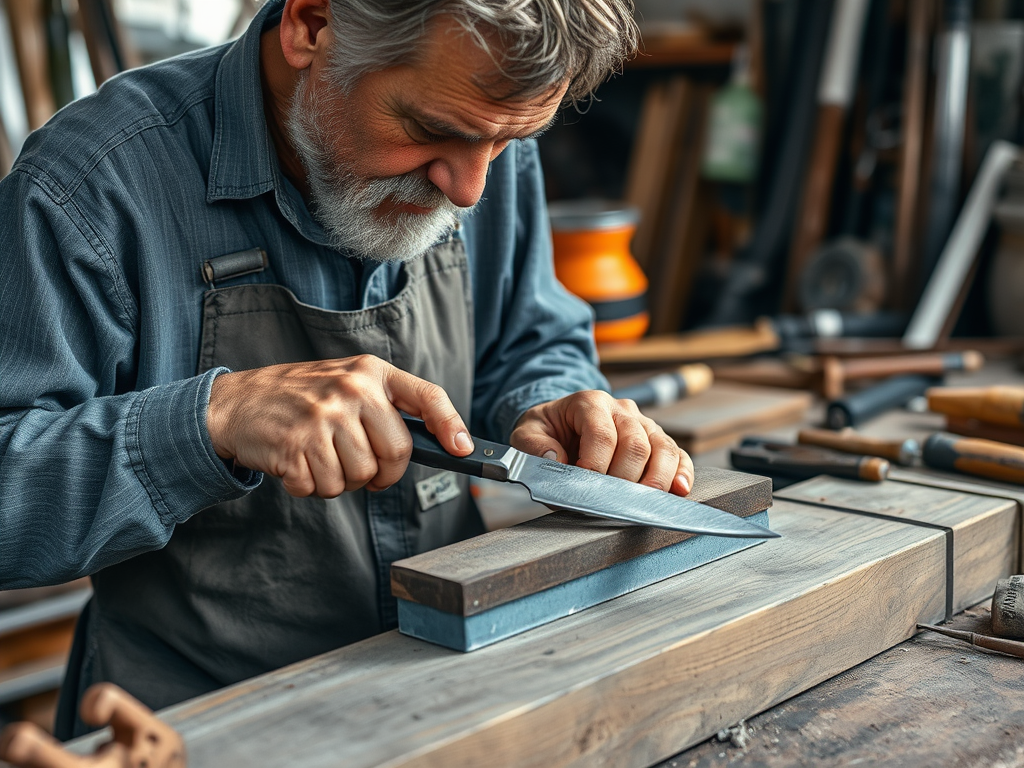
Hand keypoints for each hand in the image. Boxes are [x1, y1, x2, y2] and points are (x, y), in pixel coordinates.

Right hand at [206, 355, 472, 497]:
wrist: (237, 402)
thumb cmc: (302, 397)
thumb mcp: (347, 382)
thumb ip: (386, 406)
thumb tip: (437, 444)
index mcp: (370, 372)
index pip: (426, 396)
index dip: (451, 425)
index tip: (463, 450)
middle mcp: (350, 390)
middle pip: (395, 453)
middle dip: (382, 472)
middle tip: (362, 468)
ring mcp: (322, 417)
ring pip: (359, 477)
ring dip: (342, 481)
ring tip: (321, 457)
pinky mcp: (295, 445)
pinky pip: (323, 488)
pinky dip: (312, 486)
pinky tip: (299, 463)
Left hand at [510, 391, 693, 495]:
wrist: (561, 423)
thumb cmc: (548, 430)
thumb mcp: (526, 432)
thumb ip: (533, 446)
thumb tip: (554, 461)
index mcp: (590, 402)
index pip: (602, 434)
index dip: (595, 464)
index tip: (585, 485)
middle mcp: (621, 410)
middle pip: (636, 443)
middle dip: (624, 478)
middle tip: (609, 500)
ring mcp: (643, 424)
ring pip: (662, 448)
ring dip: (656, 479)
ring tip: (644, 502)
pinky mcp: (657, 441)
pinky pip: (677, 455)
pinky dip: (682, 473)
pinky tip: (678, 490)